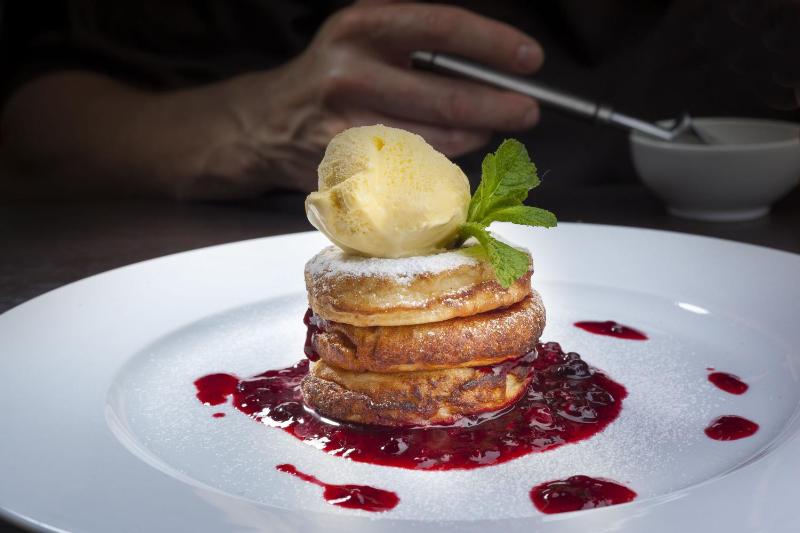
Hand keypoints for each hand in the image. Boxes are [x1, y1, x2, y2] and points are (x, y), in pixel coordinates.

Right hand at [231, 2, 543, 192]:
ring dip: (474, 139)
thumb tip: (492, 62)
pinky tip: (451, 152)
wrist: (269, 123)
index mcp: (361, 26)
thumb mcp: (365, 33)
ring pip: (436, 143)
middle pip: (446, 99)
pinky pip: (412, 173)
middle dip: (499, 109)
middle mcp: (350, 74)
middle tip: (527, 111)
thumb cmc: (332, 74)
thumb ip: (419, 38)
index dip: (494, 45)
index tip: (531, 59)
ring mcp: (346, 127)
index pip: (442, 28)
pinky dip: (443, 165)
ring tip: (489, 129)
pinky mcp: (347, 170)